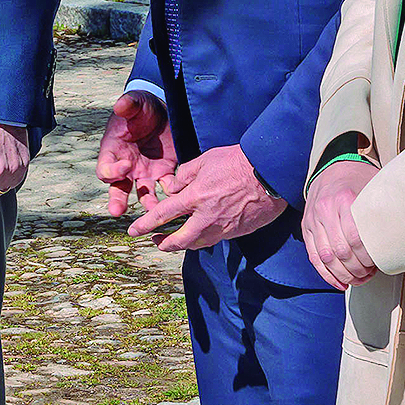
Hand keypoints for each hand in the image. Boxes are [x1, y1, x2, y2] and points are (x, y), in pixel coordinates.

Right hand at [96, 93, 177, 215]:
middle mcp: (127, 165)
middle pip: (118, 189)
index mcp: (114, 151)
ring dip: (147, 204)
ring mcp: (145, 171)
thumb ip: (128, 104)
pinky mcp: (164, 171)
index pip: (105, 168)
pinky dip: (171, 193)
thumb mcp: (136, 102)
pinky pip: (166, 187)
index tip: (127, 165)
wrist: (164, 108)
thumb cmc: (143, 107)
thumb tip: (120, 105)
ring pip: (142, 194)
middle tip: (117, 212)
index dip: (113, 171)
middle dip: (117, 201)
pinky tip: (177, 195)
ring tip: (154, 211)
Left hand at [127, 143, 285, 252]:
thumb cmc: (238, 162)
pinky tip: (202, 231)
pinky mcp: (238, 232)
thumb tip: (172, 188)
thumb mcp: (206, 160)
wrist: (271, 173)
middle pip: (179, 240)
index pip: (163, 215)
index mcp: (196, 197)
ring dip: (184, 243)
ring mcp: (224, 228)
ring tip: (176, 238)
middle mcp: (207, 218)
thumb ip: (185, 175)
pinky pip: (215, 239)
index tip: (133, 231)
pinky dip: (204, 238)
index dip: (145, 224)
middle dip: (164, 243)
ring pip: (198, 244)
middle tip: (155, 241)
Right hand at [302, 159, 379, 289]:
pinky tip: (340, 283)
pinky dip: (326, 274)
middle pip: (340, 251)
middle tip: (368, 275)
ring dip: (342, 275)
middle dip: (356, 270)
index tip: (377, 264)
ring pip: (325, 257)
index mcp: (343, 198)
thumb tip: (402, 234)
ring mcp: (313, 218)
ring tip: (357, 280)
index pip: (355, 238)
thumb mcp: (372, 187)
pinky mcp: (306, 227)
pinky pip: (313, 256)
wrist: (333, 166)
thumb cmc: (358, 179)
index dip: (367, 257)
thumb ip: (381, 210)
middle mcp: (325, 209)